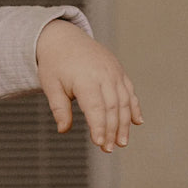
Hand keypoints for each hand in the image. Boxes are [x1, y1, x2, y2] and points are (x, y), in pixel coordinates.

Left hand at [36, 21, 142, 151]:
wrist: (63, 38)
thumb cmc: (54, 65)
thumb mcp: (50, 86)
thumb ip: (59, 108)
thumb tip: (63, 130)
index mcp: (86, 79)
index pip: (96, 108)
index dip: (99, 127)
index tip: (99, 143)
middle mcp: (104, 75)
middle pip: (112, 108)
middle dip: (112, 130)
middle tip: (109, 149)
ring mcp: (114, 72)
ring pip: (124, 101)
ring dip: (125, 123)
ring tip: (122, 142)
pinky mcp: (118, 71)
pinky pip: (129, 91)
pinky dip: (134, 107)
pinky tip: (137, 122)